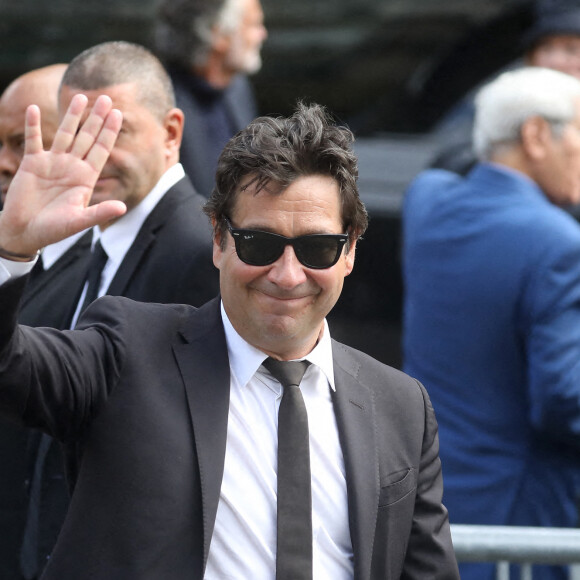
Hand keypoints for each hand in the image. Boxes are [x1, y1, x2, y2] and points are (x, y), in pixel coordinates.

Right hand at [0, 94, 124, 257]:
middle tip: (107, 98)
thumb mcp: (78, 222)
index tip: (118, 114)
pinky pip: (33, 140)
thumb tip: (123, 208)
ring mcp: (52, 163)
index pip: (101, 150)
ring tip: (80, 96)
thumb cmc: (53, 230)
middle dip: (97, 119)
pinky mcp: (31, 164)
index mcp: (85, 178)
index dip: (109, 132)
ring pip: (65, 134)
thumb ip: (100, 213)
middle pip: (87, 137)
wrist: (25, 232)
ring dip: (72, 116)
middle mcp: (71, 167)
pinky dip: (33, 125)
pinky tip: (35, 109)